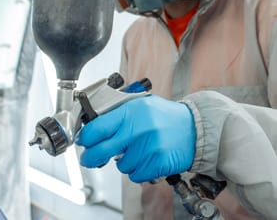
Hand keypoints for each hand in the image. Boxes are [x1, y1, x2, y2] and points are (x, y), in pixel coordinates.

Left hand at [75, 94, 195, 182]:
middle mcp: (138, 129)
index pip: (97, 127)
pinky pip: (135, 174)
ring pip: (120, 165)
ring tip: (138, 151)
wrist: (195, 129)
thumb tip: (93, 126)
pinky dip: (138, 170)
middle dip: (91, 157)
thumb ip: (118, 114)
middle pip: (101, 150)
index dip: (86, 137)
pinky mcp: (157, 163)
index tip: (83, 141)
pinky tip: (147, 159)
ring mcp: (148, 147)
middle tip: (89, 159)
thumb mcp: (140, 105)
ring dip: (124, 162)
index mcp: (130, 112)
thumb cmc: (165, 117)